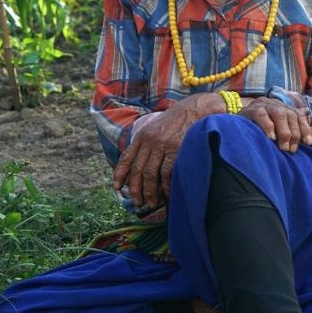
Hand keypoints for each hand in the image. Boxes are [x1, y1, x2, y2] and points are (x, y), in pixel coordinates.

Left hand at [114, 93, 224, 207]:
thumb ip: (146, 142)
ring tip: (151, 203)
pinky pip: (167, 172)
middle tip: (137, 202)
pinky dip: (165, 186)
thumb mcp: (155, 127)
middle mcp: (149, 141)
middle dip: (135, 189)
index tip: (117, 187)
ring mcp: (162, 145)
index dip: (120, 174)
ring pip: (150, 174)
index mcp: (142, 136)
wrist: (194, 109)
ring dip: (150, 192)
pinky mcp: (176, 149)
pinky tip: (166, 194)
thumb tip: (138, 162)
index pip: (126, 157)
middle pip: (137, 170)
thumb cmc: (176, 121)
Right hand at [240, 97, 311, 152]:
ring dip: (284, 132)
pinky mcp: (250, 110)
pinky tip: (270, 138)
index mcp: (283, 108)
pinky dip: (268, 127)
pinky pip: (261, 116)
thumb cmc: (259, 131)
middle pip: (290, 115)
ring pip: (279, 114)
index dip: (305, 128)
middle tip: (291, 150)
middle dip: (294, 134)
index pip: (298, 115)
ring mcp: (262, 105)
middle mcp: (275, 104)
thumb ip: (296, 130)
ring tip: (283, 147)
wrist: (233, 126)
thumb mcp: (279, 130)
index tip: (308, 142)